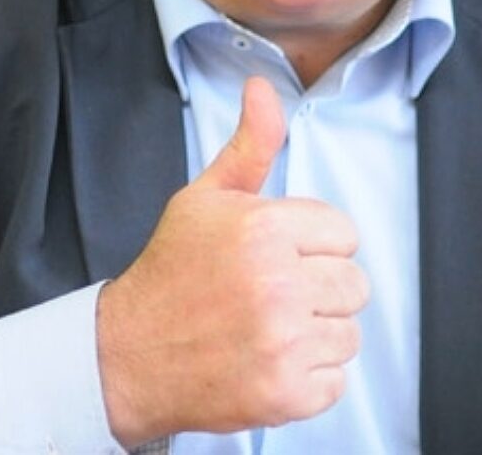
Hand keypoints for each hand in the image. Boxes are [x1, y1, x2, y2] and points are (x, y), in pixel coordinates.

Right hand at [95, 76, 368, 445]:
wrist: (127, 355)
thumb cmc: (172, 273)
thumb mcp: (204, 198)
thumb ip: (249, 145)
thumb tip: (262, 88)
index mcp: (262, 229)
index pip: (344, 233)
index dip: (314, 245)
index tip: (278, 256)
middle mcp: (276, 284)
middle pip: (354, 284)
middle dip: (319, 289)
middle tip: (272, 296)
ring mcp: (282, 342)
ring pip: (349, 332)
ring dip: (316, 334)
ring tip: (269, 329)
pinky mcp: (285, 393)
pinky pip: (336, 380)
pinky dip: (309, 379)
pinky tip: (269, 362)